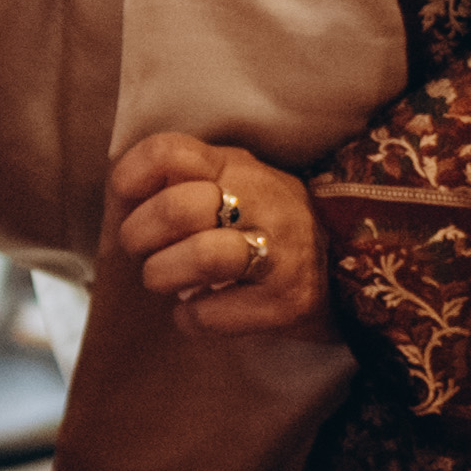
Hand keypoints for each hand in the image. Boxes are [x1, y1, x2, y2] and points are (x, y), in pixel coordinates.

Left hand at [101, 132, 324, 339]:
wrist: (349, 268)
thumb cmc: (266, 223)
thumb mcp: (235, 182)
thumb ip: (185, 180)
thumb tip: (121, 198)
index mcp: (238, 165)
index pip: (171, 151)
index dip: (132, 174)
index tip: (125, 197)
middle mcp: (264, 201)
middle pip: (178, 208)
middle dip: (141, 235)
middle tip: (144, 250)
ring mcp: (281, 253)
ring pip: (203, 257)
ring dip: (164, 275)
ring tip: (166, 282)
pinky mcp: (287, 302)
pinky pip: (213, 314)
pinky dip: (189, 318)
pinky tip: (195, 313)